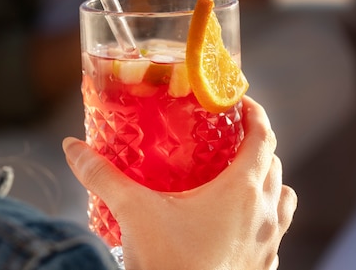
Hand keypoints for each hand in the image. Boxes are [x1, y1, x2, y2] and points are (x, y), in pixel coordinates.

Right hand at [63, 96, 296, 269]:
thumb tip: (73, 147)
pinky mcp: (262, 267)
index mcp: (242, 191)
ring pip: (282, 199)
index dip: (256, 114)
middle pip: (273, 165)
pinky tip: (235, 222)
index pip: (263, 138)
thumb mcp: (132, 212)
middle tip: (228, 136)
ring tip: (237, 177)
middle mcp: (263, 213)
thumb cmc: (171, 264)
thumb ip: (102, 176)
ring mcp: (267, 243)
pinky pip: (275, 231)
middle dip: (255, 146)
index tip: (240, 102)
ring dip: (267, 181)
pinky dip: (263, 216)